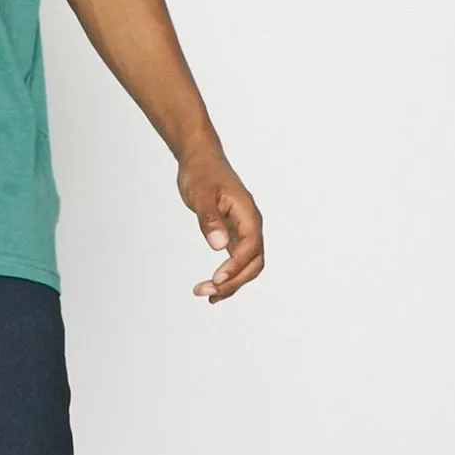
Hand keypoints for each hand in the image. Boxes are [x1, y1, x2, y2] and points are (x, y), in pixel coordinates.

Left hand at [179, 149, 264, 302]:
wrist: (201, 160)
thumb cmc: (202, 173)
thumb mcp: (202, 194)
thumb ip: (210, 219)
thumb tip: (219, 246)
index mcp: (247, 214)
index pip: (250, 247)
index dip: (235, 266)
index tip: (216, 279)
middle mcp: (250, 225)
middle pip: (253, 262)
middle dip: (233, 281)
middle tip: (207, 292)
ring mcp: (244, 231)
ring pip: (247, 265)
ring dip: (231, 283)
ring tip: (207, 294)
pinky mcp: (234, 235)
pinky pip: (237, 261)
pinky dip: (228, 276)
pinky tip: (213, 288)